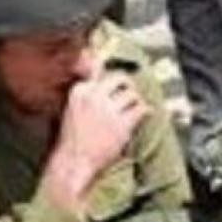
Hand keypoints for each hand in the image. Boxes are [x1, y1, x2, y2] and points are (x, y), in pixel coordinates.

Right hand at [42, 61, 149, 214]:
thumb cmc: (75, 136)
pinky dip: (145, 111)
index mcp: (80, 91)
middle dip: (128, 85)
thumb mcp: (75, 105)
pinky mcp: (121, 124)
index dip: (113, 82)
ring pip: (132, 94)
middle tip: (130, 94)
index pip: (101, 72)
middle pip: (120, 78)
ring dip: (136, 101)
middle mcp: (94, 97)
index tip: (116, 90)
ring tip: (134, 110)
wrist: (76, 159)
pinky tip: (145, 115)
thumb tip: (98, 61)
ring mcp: (108, 110)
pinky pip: (140, 109)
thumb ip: (89, 85)